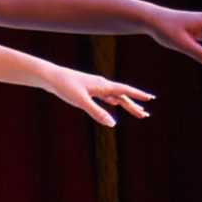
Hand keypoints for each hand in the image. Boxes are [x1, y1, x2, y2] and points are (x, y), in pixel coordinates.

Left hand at [35, 66, 152, 126]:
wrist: (50, 76)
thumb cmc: (65, 87)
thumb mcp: (81, 101)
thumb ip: (97, 113)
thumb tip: (113, 124)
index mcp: (103, 86)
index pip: (125, 91)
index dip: (138, 95)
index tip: (151, 98)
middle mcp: (101, 84)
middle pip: (122, 96)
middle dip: (134, 105)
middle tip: (145, 115)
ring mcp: (95, 86)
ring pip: (115, 96)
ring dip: (126, 103)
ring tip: (137, 111)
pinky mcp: (87, 88)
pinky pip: (104, 95)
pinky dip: (112, 100)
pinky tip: (115, 102)